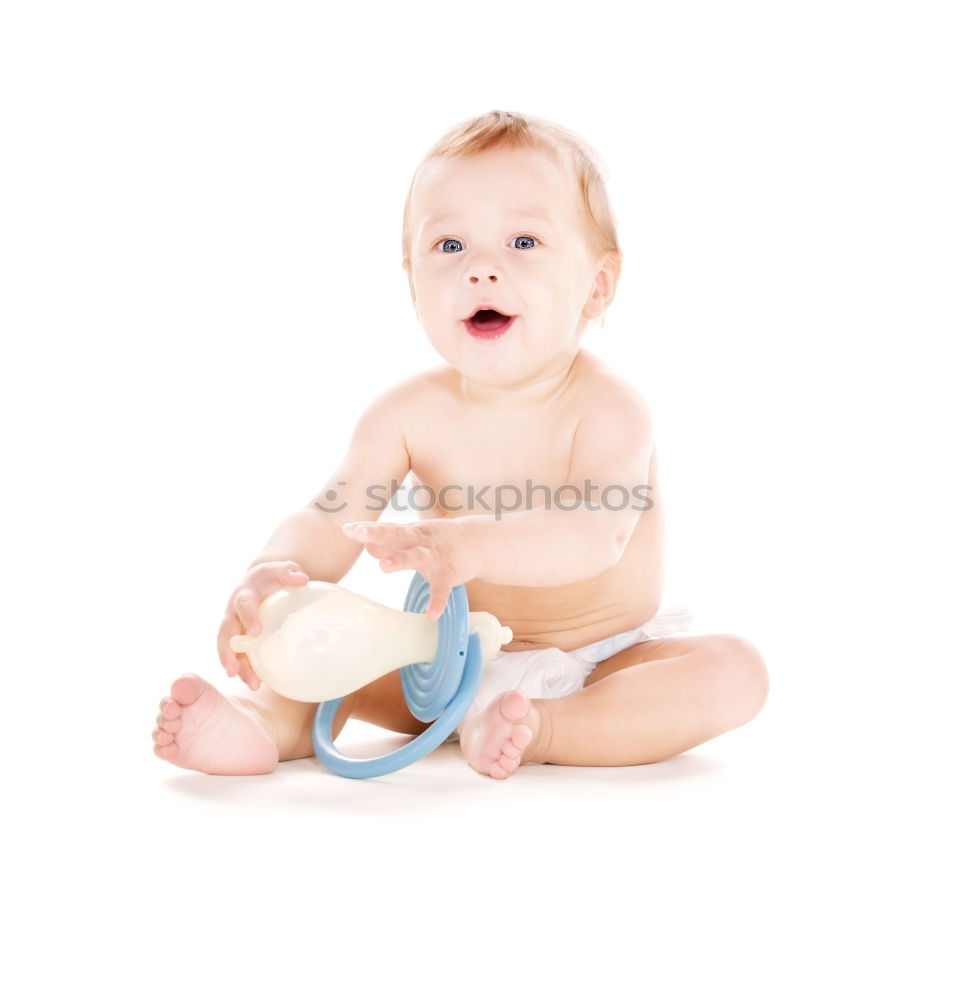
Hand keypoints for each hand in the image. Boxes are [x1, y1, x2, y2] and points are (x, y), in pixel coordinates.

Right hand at [216, 561, 309, 689]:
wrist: (265, 582)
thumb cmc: (275, 576)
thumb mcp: (282, 568)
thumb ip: (289, 571)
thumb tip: (302, 579)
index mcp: (244, 594)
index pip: (243, 605)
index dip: (248, 617)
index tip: (256, 632)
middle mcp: (234, 612)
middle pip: (226, 633)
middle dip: (227, 652)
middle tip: (233, 670)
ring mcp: (235, 628)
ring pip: (229, 649)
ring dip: (237, 667)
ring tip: (252, 684)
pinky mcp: (240, 639)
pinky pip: (240, 656)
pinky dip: (246, 669)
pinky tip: (259, 683)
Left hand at [342, 518, 481, 619]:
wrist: (476, 540)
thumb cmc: (437, 539)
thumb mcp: (414, 537)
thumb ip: (391, 543)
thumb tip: (366, 547)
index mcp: (410, 532)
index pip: (385, 529)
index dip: (367, 529)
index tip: (348, 529)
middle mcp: (421, 540)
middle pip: (399, 535)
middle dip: (380, 535)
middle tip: (362, 536)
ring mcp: (436, 556)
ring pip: (417, 556)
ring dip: (401, 560)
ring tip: (384, 567)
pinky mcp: (450, 573)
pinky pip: (442, 588)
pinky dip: (437, 601)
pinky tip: (431, 615)